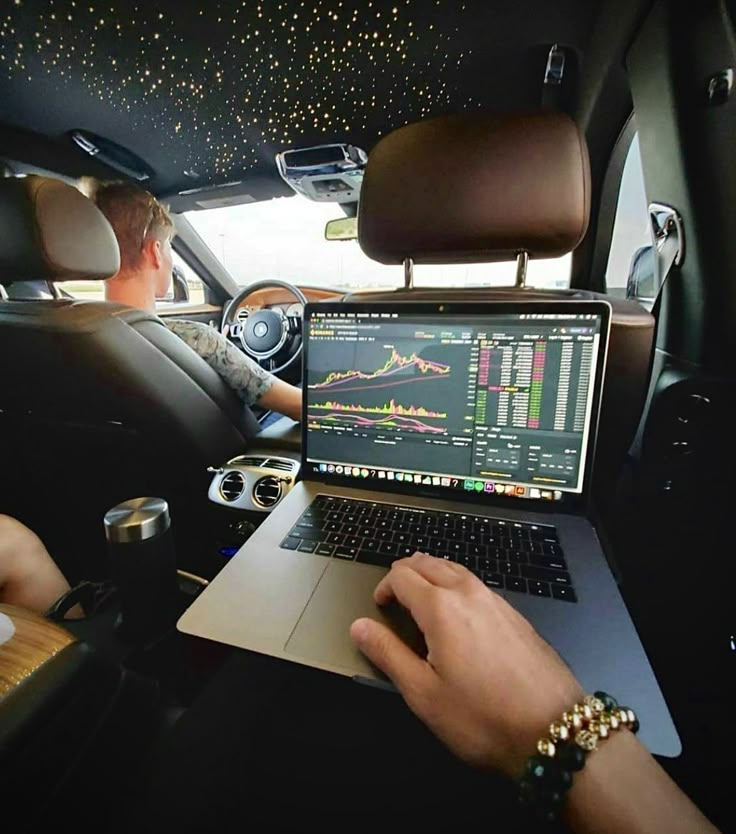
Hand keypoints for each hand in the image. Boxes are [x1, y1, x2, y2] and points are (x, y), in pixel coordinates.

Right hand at [350, 553, 582, 777]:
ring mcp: (495, 600)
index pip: (402, 576)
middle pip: (428, 562)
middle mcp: (468, 593)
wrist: (553, 729)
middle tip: (394, 595)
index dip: (384, 586)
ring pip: (454, 568)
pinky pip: (476, 583)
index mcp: (441, 608)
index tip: (379, 606)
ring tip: (420, 596)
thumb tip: (360, 627)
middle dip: (405, 573)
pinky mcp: (514, 613)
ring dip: (431, 574)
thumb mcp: (423, 693)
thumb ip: (387, 654)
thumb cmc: (484, 717)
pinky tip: (457, 611)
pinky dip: (456, 584)